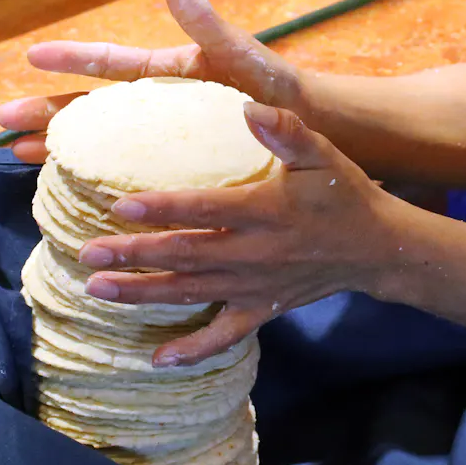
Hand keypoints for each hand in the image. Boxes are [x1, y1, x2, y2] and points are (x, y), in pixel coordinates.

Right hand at [0, 0, 308, 162]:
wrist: (317, 135)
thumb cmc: (281, 92)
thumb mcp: (242, 56)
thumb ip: (206, 22)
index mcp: (172, 75)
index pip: (112, 64)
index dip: (72, 61)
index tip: (31, 57)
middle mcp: (162, 106)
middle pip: (91, 109)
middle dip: (46, 111)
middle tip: (0, 121)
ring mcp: (167, 140)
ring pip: (100, 144)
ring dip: (59, 147)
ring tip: (17, 156)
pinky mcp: (179, 169)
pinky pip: (127, 174)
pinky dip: (95, 180)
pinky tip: (70, 192)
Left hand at [75, 102, 420, 366]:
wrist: (377, 247)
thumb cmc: (342, 193)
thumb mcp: (321, 152)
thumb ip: (285, 130)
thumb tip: (248, 106)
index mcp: (266, 211)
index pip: (205, 210)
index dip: (162, 209)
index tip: (119, 207)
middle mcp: (256, 253)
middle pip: (186, 256)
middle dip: (135, 256)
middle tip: (88, 254)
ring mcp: (257, 286)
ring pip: (192, 292)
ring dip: (143, 293)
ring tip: (97, 289)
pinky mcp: (262, 308)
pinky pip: (225, 335)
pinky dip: (193, 350)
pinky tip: (157, 358)